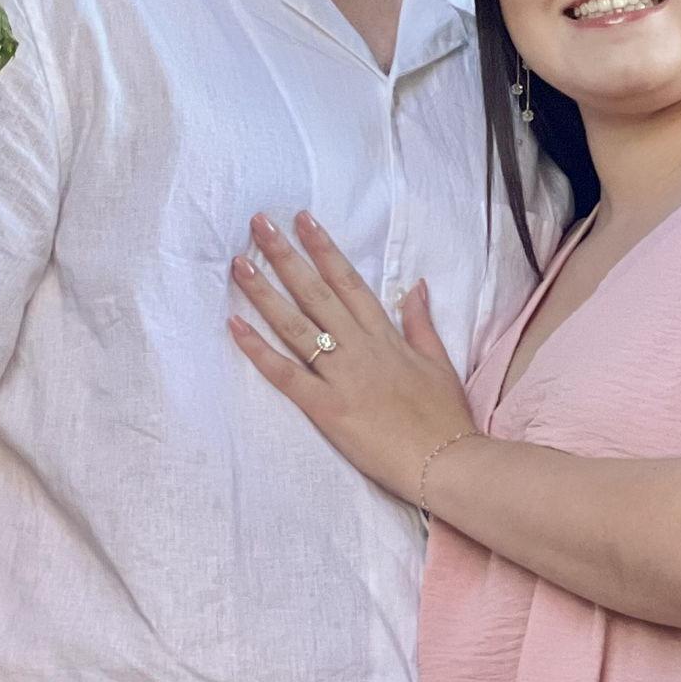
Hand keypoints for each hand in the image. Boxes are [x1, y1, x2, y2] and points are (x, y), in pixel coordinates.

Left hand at [229, 212, 476, 503]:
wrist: (445, 462)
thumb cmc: (445, 418)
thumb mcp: (439, 361)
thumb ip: (421, 323)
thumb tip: (414, 286)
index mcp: (386, 336)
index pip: (349, 281)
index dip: (324, 248)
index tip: (302, 219)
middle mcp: (360, 348)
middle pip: (316, 293)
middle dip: (286, 256)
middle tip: (258, 224)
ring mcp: (342, 376)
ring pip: (296, 326)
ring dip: (265, 293)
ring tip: (239, 264)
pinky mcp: (327, 408)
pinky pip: (287, 375)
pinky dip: (260, 351)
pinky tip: (235, 327)